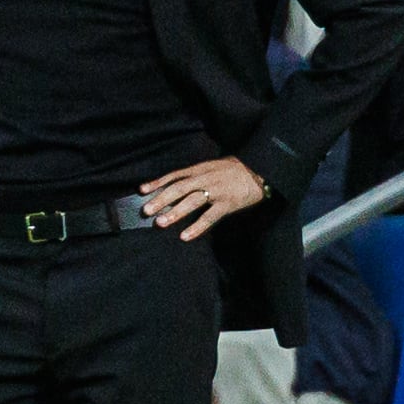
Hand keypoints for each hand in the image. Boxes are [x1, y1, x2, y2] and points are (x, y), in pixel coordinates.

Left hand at [139, 157, 266, 240]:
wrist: (261, 170)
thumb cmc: (234, 170)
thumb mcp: (212, 167)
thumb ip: (195, 175)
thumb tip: (175, 184)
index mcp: (200, 169)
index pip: (174, 175)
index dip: (157, 182)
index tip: (141, 190)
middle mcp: (205, 178)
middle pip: (179, 188)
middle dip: (161, 199)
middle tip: (146, 211)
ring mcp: (216, 191)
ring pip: (192, 201)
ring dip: (175, 212)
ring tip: (160, 223)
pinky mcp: (227, 204)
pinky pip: (210, 217)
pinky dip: (197, 227)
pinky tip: (185, 236)